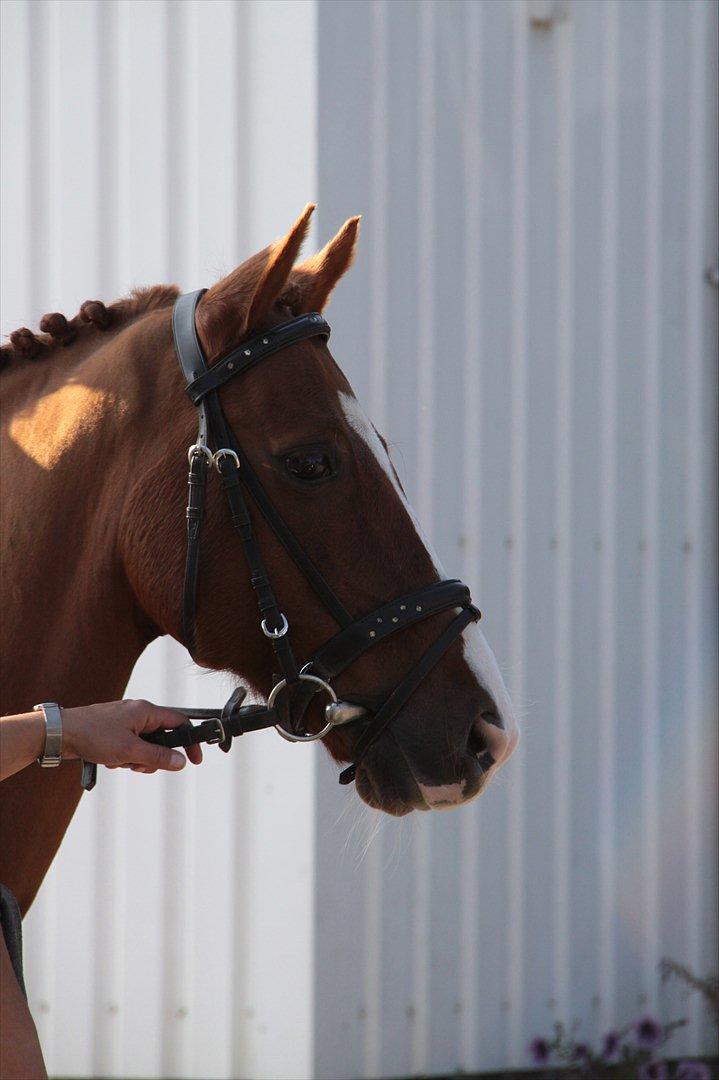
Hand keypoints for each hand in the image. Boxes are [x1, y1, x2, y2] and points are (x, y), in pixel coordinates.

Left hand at [61, 699, 202, 772]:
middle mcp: (138, 713)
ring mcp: (126, 722)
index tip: (194, 760)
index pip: (180, 722)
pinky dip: (124, 757)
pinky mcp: (114, 731)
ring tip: (120, 762)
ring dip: (136, 760)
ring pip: (145, 745)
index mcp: (146, 711)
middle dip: (153, 757)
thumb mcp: (130, 750)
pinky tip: (110, 760)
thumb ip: (158, 756)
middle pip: (162, 738)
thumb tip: (181, 762)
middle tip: (139, 765)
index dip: (190, 741)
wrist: (61, 733)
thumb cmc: (93, 735)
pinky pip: (130, 747)